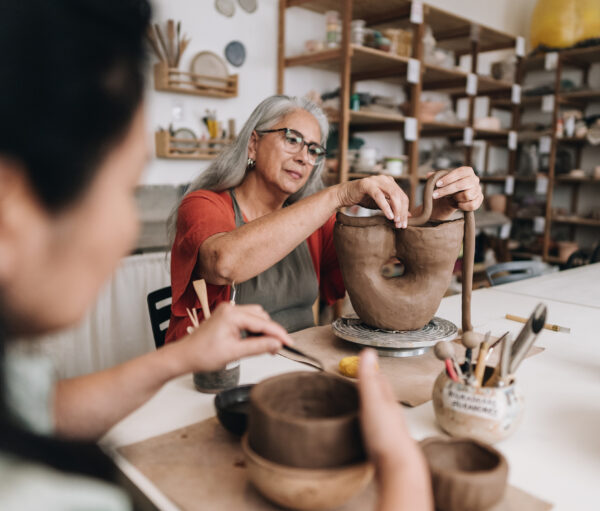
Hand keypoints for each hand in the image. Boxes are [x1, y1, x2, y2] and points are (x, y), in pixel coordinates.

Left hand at [180, 303, 292, 371]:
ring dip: (262, 330)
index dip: (278, 334)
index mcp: (232, 315)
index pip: (262, 323)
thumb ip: (258, 347)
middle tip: (276, 349)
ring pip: (255, 316)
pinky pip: (246, 319)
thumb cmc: (202, 354)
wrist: (184, 356)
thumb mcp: (234, 353)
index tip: (289, 343)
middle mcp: (230, 308)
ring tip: (265, 347)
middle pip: (261, 317)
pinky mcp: (226, 316)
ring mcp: (227, 311)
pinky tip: (254, 341)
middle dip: (271, 332)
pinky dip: (253, 329)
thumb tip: (276, 344)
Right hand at [336, 175, 410, 227]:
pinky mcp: (367, 184)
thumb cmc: (363, 198)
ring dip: (396, 210)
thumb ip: (393, 207)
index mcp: (390, 182)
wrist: (345, 195)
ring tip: (396, 221)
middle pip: (400, 196)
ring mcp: (376, 180)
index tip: (404, 224)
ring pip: (392, 195)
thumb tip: (409, 215)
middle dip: (402, 212)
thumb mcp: (381, 204)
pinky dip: (385, 207)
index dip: (405, 211)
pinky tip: (389, 216)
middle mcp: (385, 179)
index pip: (403, 197)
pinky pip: (379, 196)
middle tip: (401, 225)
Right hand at [358, 349, 433, 510]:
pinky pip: (379, 431)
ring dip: (375, 405)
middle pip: (383, 396)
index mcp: (387, 402)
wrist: (400, 469)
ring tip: (366, 401)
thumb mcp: (372, 402)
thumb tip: (368, 352)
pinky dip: (373, 424)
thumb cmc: (385, 436)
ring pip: (382, 413)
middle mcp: (391, 415)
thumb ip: (368, 379)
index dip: (373, 370)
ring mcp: (390, 432)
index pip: (380, 381)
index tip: (367, 361)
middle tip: (366, 378)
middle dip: (375, 385)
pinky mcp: (386, 448)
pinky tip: (369, 430)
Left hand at [429, 166, 482, 219]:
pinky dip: (462, 206)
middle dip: (447, 190)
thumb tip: (428, 175)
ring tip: (450, 198)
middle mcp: (474, 179)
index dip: (448, 178)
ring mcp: (478, 190)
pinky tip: (457, 204)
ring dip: (455, 198)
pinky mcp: (479, 200)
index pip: (459, 172)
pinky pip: (471, 205)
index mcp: (467, 171)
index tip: (437, 184)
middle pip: (462, 184)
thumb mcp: (442, 180)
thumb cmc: (448, 186)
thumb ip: (436, 177)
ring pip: (466, 195)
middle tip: (435, 194)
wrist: (454, 198)